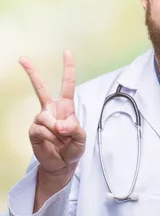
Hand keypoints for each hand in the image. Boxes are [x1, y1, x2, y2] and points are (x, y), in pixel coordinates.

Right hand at [19, 49, 85, 174]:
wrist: (62, 163)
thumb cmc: (73, 148)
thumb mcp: (81, 138)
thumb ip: (74, 129)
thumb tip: (59, 126)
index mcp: (66, 106)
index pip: (67, 84)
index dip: (68, 68)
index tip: (67, 51)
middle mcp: (51, 109)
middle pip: (40, 87)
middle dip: (31, 72)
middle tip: (22, 58)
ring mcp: (41, 118)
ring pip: (46, 118)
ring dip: (56, 132)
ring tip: (61, 140)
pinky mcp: (33, 129)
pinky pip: (41, 130)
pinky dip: (49, 138)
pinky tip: (52, 142)